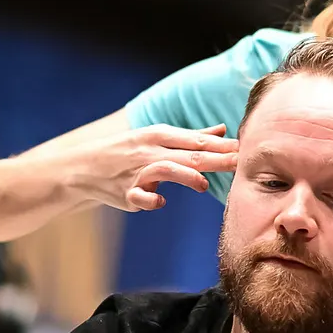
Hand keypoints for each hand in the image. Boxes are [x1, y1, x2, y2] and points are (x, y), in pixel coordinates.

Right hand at [77, 123, 237, 211]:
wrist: (84, 167)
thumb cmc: (127, 151)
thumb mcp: (156, 137)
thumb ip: (191, 136)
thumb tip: (222, 130)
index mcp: (159, 135)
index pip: (197, 140)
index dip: (222, 145)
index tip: (247, 148)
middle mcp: (150, 151)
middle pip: (189, 154)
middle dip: (216, 158)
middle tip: (240, 163)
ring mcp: (137, 172)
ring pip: (165, 170)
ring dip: (185, 177)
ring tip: (203, 186)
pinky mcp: (125, 193)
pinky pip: (140, 197)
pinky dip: (151, 200)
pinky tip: (161, 202)